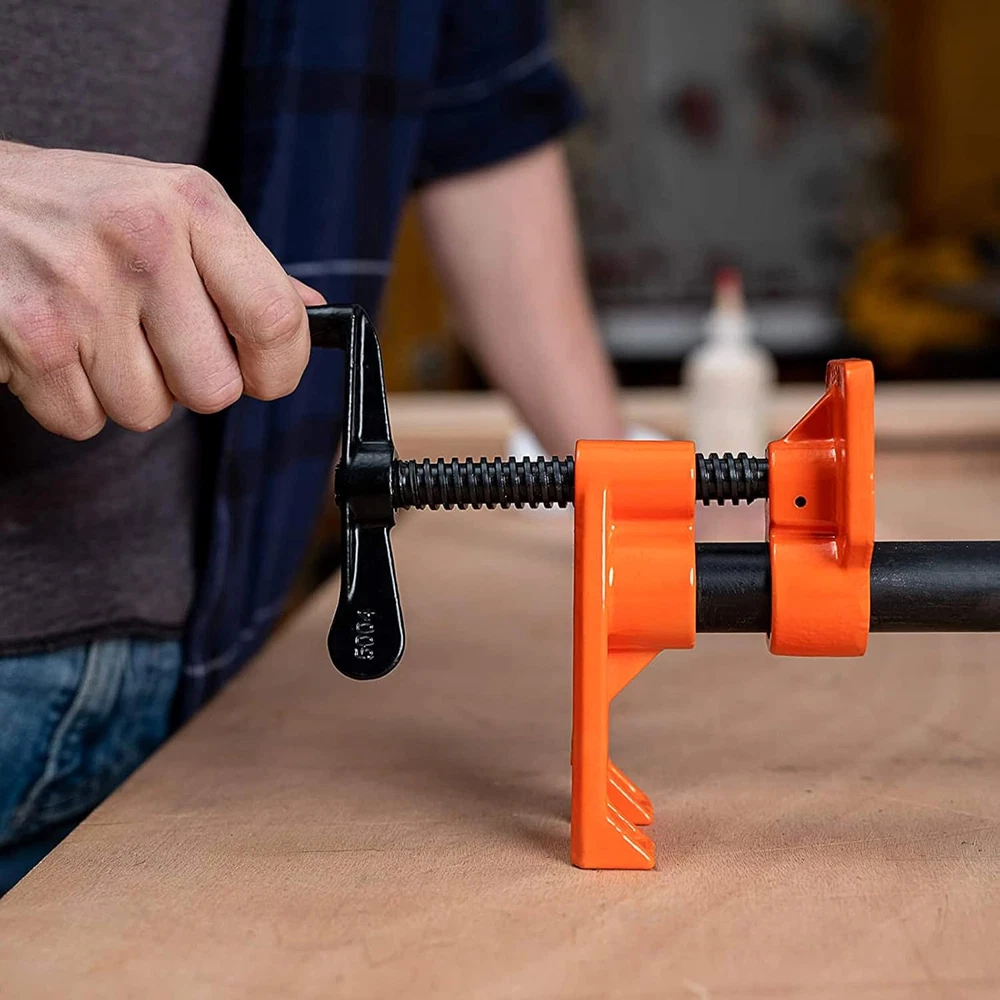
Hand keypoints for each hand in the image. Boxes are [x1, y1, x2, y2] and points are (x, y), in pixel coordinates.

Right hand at [0, 141, 323, 438]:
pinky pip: (83, 421)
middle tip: (157, 343)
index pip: (276, 319)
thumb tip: (313, 311)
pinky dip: (71, 399)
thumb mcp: (169, 205)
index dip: (278, 369)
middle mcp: (141, 241)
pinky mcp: (28, 335)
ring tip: (96, 332)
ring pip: (147, 414)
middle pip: (214, 390)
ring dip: (126, 390)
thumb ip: (242, 264)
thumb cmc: (81, 209)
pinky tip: (56, 344)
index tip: (262, 375)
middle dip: (190, 384)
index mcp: (192, 205)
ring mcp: (80, 290)